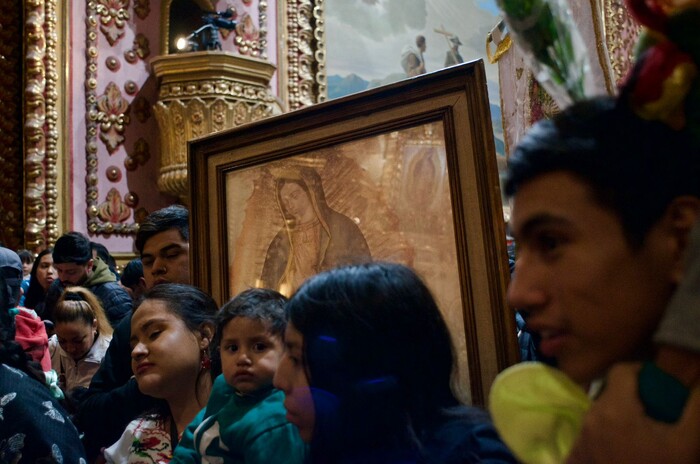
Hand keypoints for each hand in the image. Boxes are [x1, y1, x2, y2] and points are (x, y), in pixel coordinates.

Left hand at [567, 363, 699, 463]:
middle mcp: (590, 418)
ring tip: (646, 437)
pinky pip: (593, 436)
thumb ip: (695, 408)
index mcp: (614, 408)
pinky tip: (628, 452)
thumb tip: (699, 384)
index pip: (622, 370)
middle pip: (611, 393)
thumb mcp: (687, 444)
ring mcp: (580, 439)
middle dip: (634, 398)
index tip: (660, 385)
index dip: (642, 372)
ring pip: (602, 415)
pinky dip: (609, 437)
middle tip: (659, 415)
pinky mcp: (576, 458)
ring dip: (622, 419)